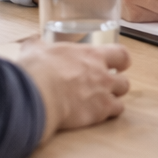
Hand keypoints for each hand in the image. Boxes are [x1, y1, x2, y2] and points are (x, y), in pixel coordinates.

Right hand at [17, 42, 131, 142]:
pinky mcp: (99, 113)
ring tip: (100, 103)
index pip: (120, 54)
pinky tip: (94, 115)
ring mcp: (103, 94)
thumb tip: (33, 41)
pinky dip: (107, 115)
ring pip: (121, 99)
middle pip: (124, 81)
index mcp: (91, 55)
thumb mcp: (36, 49)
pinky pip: (114, 114)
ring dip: (113, 100)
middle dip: (116, 85)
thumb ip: (38, 44)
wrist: (37, 95)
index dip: (121, 60)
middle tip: (105, 87)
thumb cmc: (38, 69)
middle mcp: (102, 74)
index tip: (118, 63)